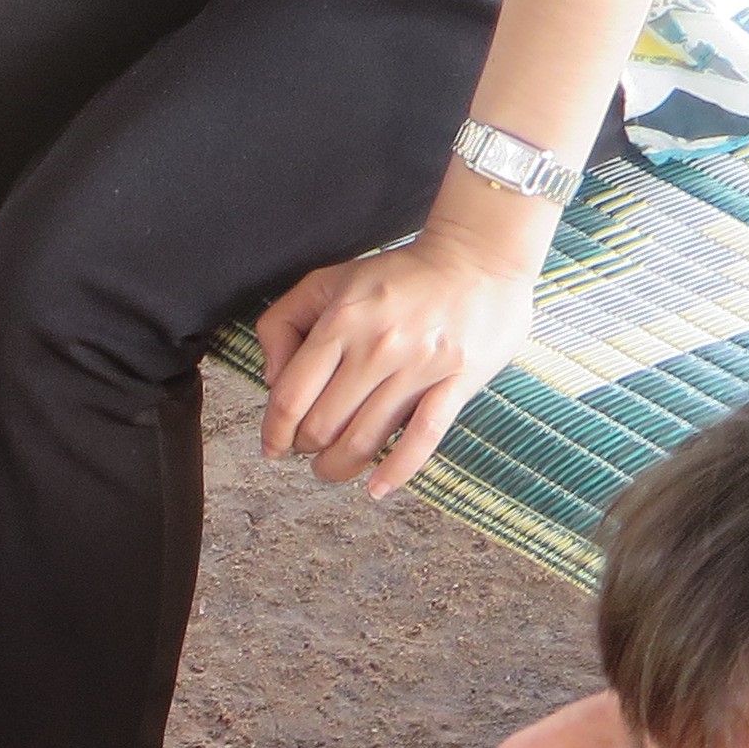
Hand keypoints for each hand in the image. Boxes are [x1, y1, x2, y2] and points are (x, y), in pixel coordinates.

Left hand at [250, 228, 539, 497]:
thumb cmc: (398, 274)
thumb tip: (270, 378)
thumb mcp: (328, 281)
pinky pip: (421, 439)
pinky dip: (395, 471)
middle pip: (323, 426)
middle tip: (309, 449)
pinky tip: (376, 490)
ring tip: (332, 468)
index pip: (291, 396)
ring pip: (364, 440)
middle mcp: (376, 347)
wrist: (478, 257)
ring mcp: (418, 367)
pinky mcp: (455, 382)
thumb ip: (283, 323)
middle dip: (306, 448)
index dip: (274, 432)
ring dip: (338, 466)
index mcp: (341, 321)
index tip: (272, 447)